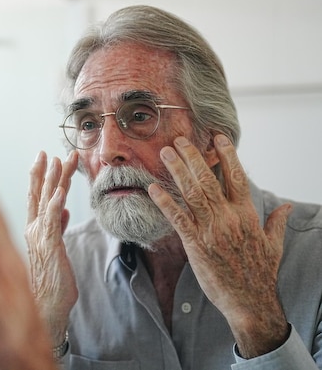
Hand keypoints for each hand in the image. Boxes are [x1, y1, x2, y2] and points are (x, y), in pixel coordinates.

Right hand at [25, 150, 78, 345]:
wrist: (47, 309)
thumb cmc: (51, 283)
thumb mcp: (56, 249)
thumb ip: (58, 228)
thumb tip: (65, 210)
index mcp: (35, 230)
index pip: (36, 198)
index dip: (39, 176)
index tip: (44, 157)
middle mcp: (35, 231)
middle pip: (40, 194)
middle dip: (45, 171)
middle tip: (47, 151)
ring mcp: (41, 238)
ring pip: (47, 202)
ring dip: (54, 180)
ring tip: (58, 160)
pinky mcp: (50, 248)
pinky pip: (53, 223)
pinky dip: (56, 206)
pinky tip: (60, 193)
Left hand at [148, 135, 291, 357]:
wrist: (250, 302)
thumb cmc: (260, 274)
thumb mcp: (273, 245)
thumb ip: (276, 222)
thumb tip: (286, 206)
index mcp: (247, 215)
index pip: (237, 177)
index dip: (227, 155)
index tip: (217, 138)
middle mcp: (229, 218)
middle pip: (209, 179)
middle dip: (194, 157)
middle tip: (180, 139)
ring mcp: (211, 230)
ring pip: (192, 193)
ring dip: (178, 171)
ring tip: (166, 153)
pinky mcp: (196, 244)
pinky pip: (177, 218)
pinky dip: (165, 201)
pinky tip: (153, 188)